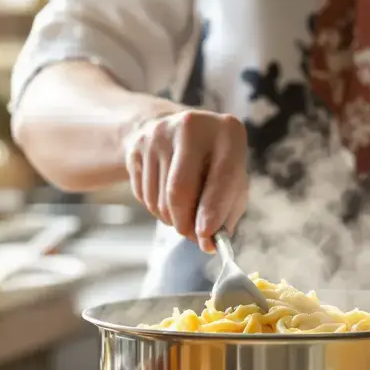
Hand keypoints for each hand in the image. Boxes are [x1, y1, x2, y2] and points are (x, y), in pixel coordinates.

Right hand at [124, 109, 248, 251]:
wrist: (176, 131)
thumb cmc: (213, 163)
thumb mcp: (232, 179)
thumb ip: (226, 212)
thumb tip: (206, 242)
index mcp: (227, 132)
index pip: (221, 177)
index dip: (213, 211)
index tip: (206, 237)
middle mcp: (191, 127)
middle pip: (179, 190)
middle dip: (184, 223)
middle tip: (192, 237)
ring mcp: (159, 134)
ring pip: (158, 199)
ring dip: (170, 219)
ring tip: (182, 214)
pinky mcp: (137, 145)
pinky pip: (143, 195)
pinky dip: (155, 209)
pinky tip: (165, 198)